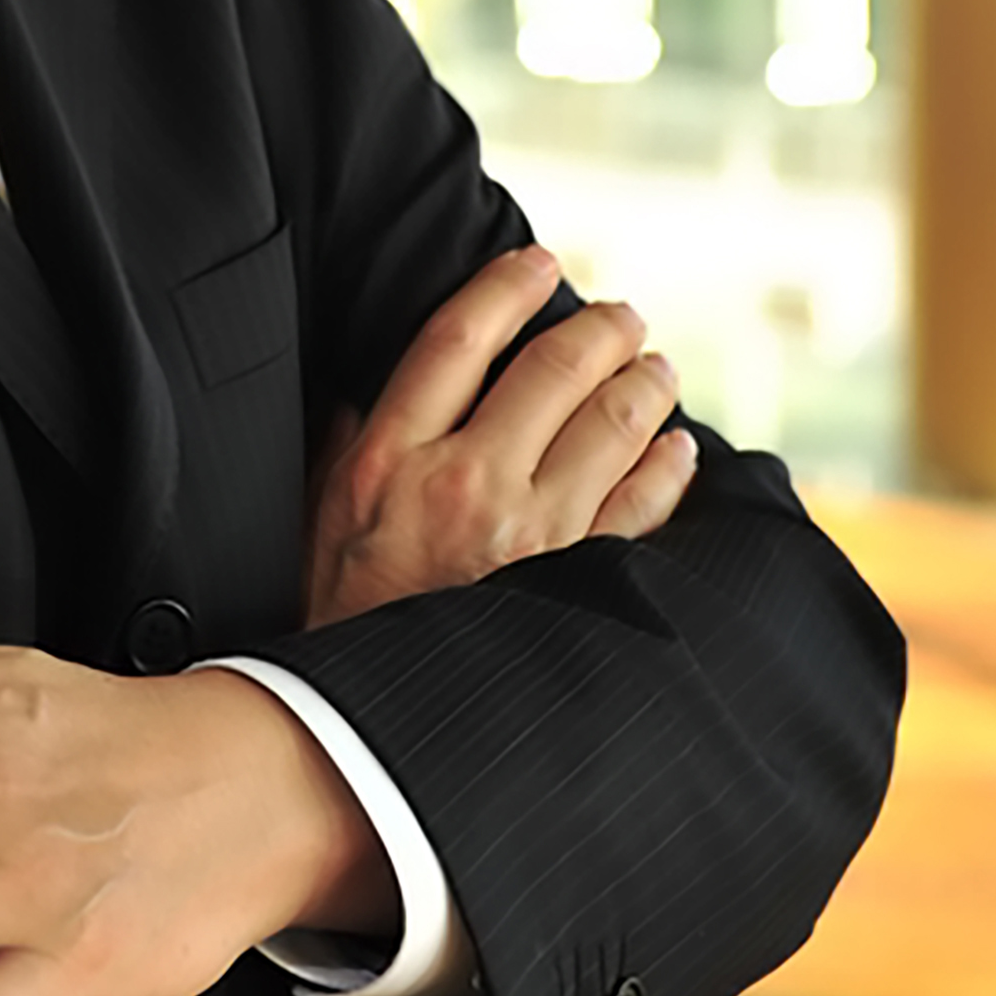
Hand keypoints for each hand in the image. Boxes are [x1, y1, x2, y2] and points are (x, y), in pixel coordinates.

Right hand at [304, 246, 696, 626]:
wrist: (360, 734)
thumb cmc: (337, 619)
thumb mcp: (318, 520)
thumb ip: (346, 444)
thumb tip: (365, 386)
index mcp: (391, 459)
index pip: (457, 339)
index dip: (505, 288)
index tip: (540, 262)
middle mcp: (465, 484)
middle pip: (552, 370)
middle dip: (600, 328)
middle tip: (622, 314)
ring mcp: (530, 536)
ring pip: (613, 427)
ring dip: (645, 384)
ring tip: (656, 367)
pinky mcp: (577, 585)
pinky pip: (645, 508)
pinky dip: (670, 467)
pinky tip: (677, 449)